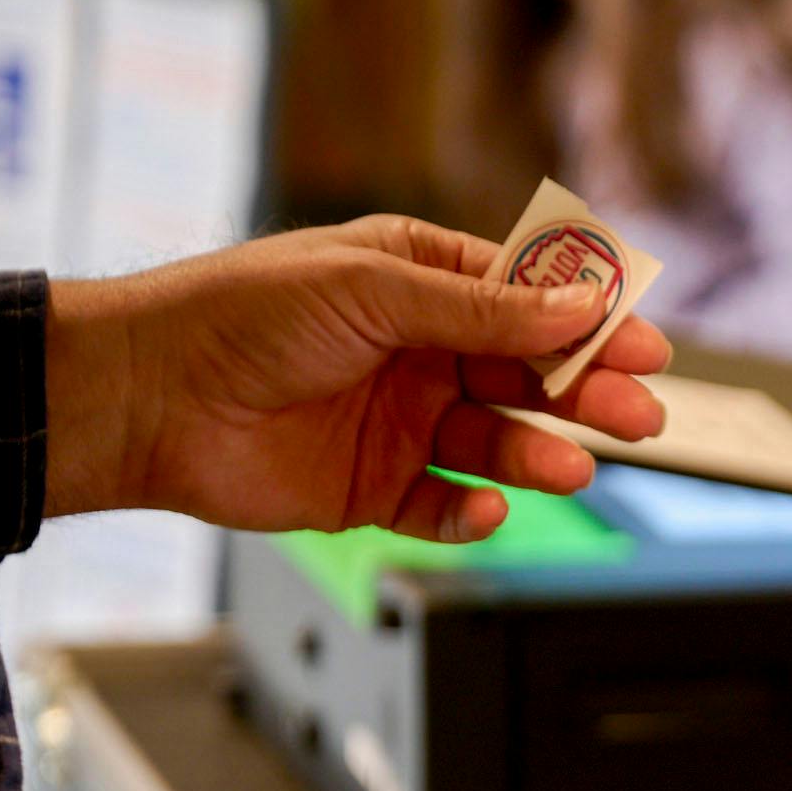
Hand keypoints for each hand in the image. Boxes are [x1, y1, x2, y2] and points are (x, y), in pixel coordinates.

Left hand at [43, 215, 674, 543]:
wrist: (149, 397)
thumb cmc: (241, 316)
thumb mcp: (372, 288)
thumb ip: (479, 309)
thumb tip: (576, 307)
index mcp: (418, 279)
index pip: (526, 300)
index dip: (588, 324)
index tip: (642, 346)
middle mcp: (417, 349)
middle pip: (527, 375)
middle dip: (584, 395)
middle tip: (637, 416)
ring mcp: (400, 421)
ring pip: (497, 442)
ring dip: (539, 455)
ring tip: (569, 469)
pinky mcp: (374, 488)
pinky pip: (446, 504)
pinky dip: (474, 511)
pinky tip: (488, 505)